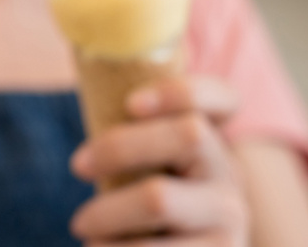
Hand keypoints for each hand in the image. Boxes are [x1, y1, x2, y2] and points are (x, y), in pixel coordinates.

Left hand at [69, 76, 248, 245]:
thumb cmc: (145, 211)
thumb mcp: (148, 171)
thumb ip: (130, 140)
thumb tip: (83, 81)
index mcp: (213, 143)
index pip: (223, 99)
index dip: (183, 91)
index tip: (132, 103)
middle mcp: (230, 176)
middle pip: (188, 135)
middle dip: (121, 145)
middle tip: (77, 166)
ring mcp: (230, 219)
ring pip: (158, 197)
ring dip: (106, 212)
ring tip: (81, 226)